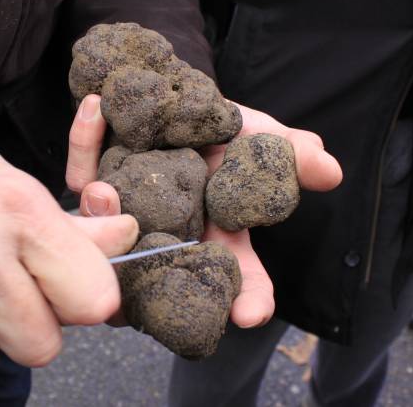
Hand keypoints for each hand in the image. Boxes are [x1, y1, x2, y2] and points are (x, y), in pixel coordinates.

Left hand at [66, 95, 341, 327]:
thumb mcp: (263, 140)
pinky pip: (81, 169)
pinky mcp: (92, 178)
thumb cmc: (226, 131)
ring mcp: (125, 214)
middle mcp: (169, 237)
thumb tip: (331, 170)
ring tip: (105, 191)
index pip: (238, 280)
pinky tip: (97, 108)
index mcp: (215, 239)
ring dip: (104, 214)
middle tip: (144, 271)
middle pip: (159, 274)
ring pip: (107, 233)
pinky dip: (86, 141)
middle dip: (148, 278)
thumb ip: (292, 156)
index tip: (250, 314)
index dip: (248, 299)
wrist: (178, 98)